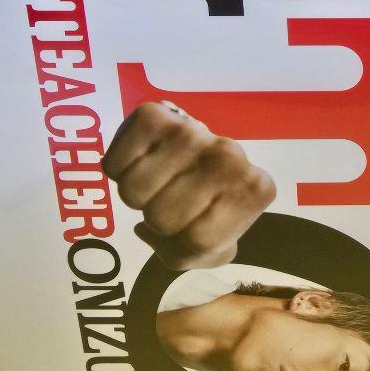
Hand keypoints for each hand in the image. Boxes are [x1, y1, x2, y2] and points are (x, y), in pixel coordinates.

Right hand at [103, 101, 275, 269]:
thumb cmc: (211, 206)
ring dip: (139, 196)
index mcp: (254, 190)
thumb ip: (189, 255)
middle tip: (174, 201)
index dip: (185, 245)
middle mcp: (228, 155)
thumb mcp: (214, 246)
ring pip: (134, 191)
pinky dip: (119, 170)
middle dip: (160, 220)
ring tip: (160, 182)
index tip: (195, 226)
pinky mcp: (153, 115)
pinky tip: (143, 161)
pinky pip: (114, 164)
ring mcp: (191, 132)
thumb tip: (146, 230)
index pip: (198, 240)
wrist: (205, 154)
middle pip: (161, 218)